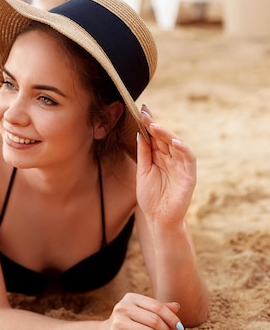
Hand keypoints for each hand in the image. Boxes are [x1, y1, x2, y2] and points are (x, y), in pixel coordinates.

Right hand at [99, 293, 182, 329]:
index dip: (171, 317)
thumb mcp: (142, 314)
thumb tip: (177, 306)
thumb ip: (158, 309)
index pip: (157, 306)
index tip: (180, 328)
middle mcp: (123, 307)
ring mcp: (117, 322)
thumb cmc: (128, 324)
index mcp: (131, 298)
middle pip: (154, 319)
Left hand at [136, 106, 195, 225]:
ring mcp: (180, 166)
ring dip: (167, 134)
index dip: (149, 123)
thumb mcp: (142, 171)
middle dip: (155, 125)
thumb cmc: (150, 197)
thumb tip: (140, 133)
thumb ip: (143, 153)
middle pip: (164, 137)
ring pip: (176, 144)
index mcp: (159, 157)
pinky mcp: (189, 175)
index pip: (155, 136)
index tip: (142, 110)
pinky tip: (175, 142)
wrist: (158, 219)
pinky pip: (188, 158)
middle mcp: (170, 158)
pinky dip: (183, 149)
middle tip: (145, 114)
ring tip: (154, 126)